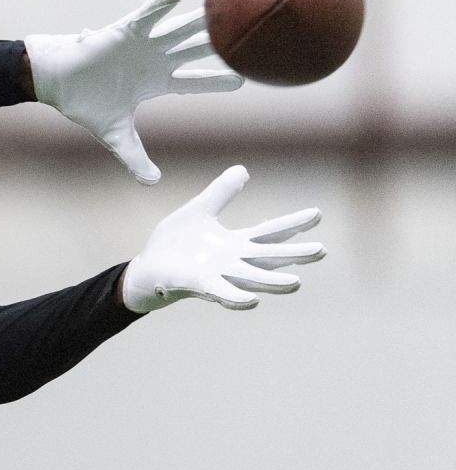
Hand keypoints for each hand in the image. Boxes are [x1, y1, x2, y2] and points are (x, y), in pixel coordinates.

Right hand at [26, 0, 242, 184]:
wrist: (57, 83)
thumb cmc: (85, 103)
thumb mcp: (116, 136)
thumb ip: (135, 157)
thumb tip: (152, 183)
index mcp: (156, 83)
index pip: (194, 82)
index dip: (217, 82)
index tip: (244, 81)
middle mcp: (154, 60)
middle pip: (195, 51)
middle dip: (220, 45)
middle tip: (246, 35)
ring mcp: (141, 44)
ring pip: (177, 30)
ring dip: (198, 21)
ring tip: (223, 8)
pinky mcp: (122, 32)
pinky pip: (144, 17)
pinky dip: (158, 7)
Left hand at [121, 165, 325, 312]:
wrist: (147, 267)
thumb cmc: (175, 243)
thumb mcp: (200, 210)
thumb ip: (221, 192)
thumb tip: (244, 169)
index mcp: (234, 244)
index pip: (269, 232)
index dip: (292, 223)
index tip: (317, 213)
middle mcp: (233, 262)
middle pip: (269, 258)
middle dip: (295, 256)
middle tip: (322, 250)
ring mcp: (218, 276)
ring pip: (252, 280)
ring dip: (273, 283)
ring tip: (296, 283)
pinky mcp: (199, 286)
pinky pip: (221, 293)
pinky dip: (236, 297)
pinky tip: (252, 300)